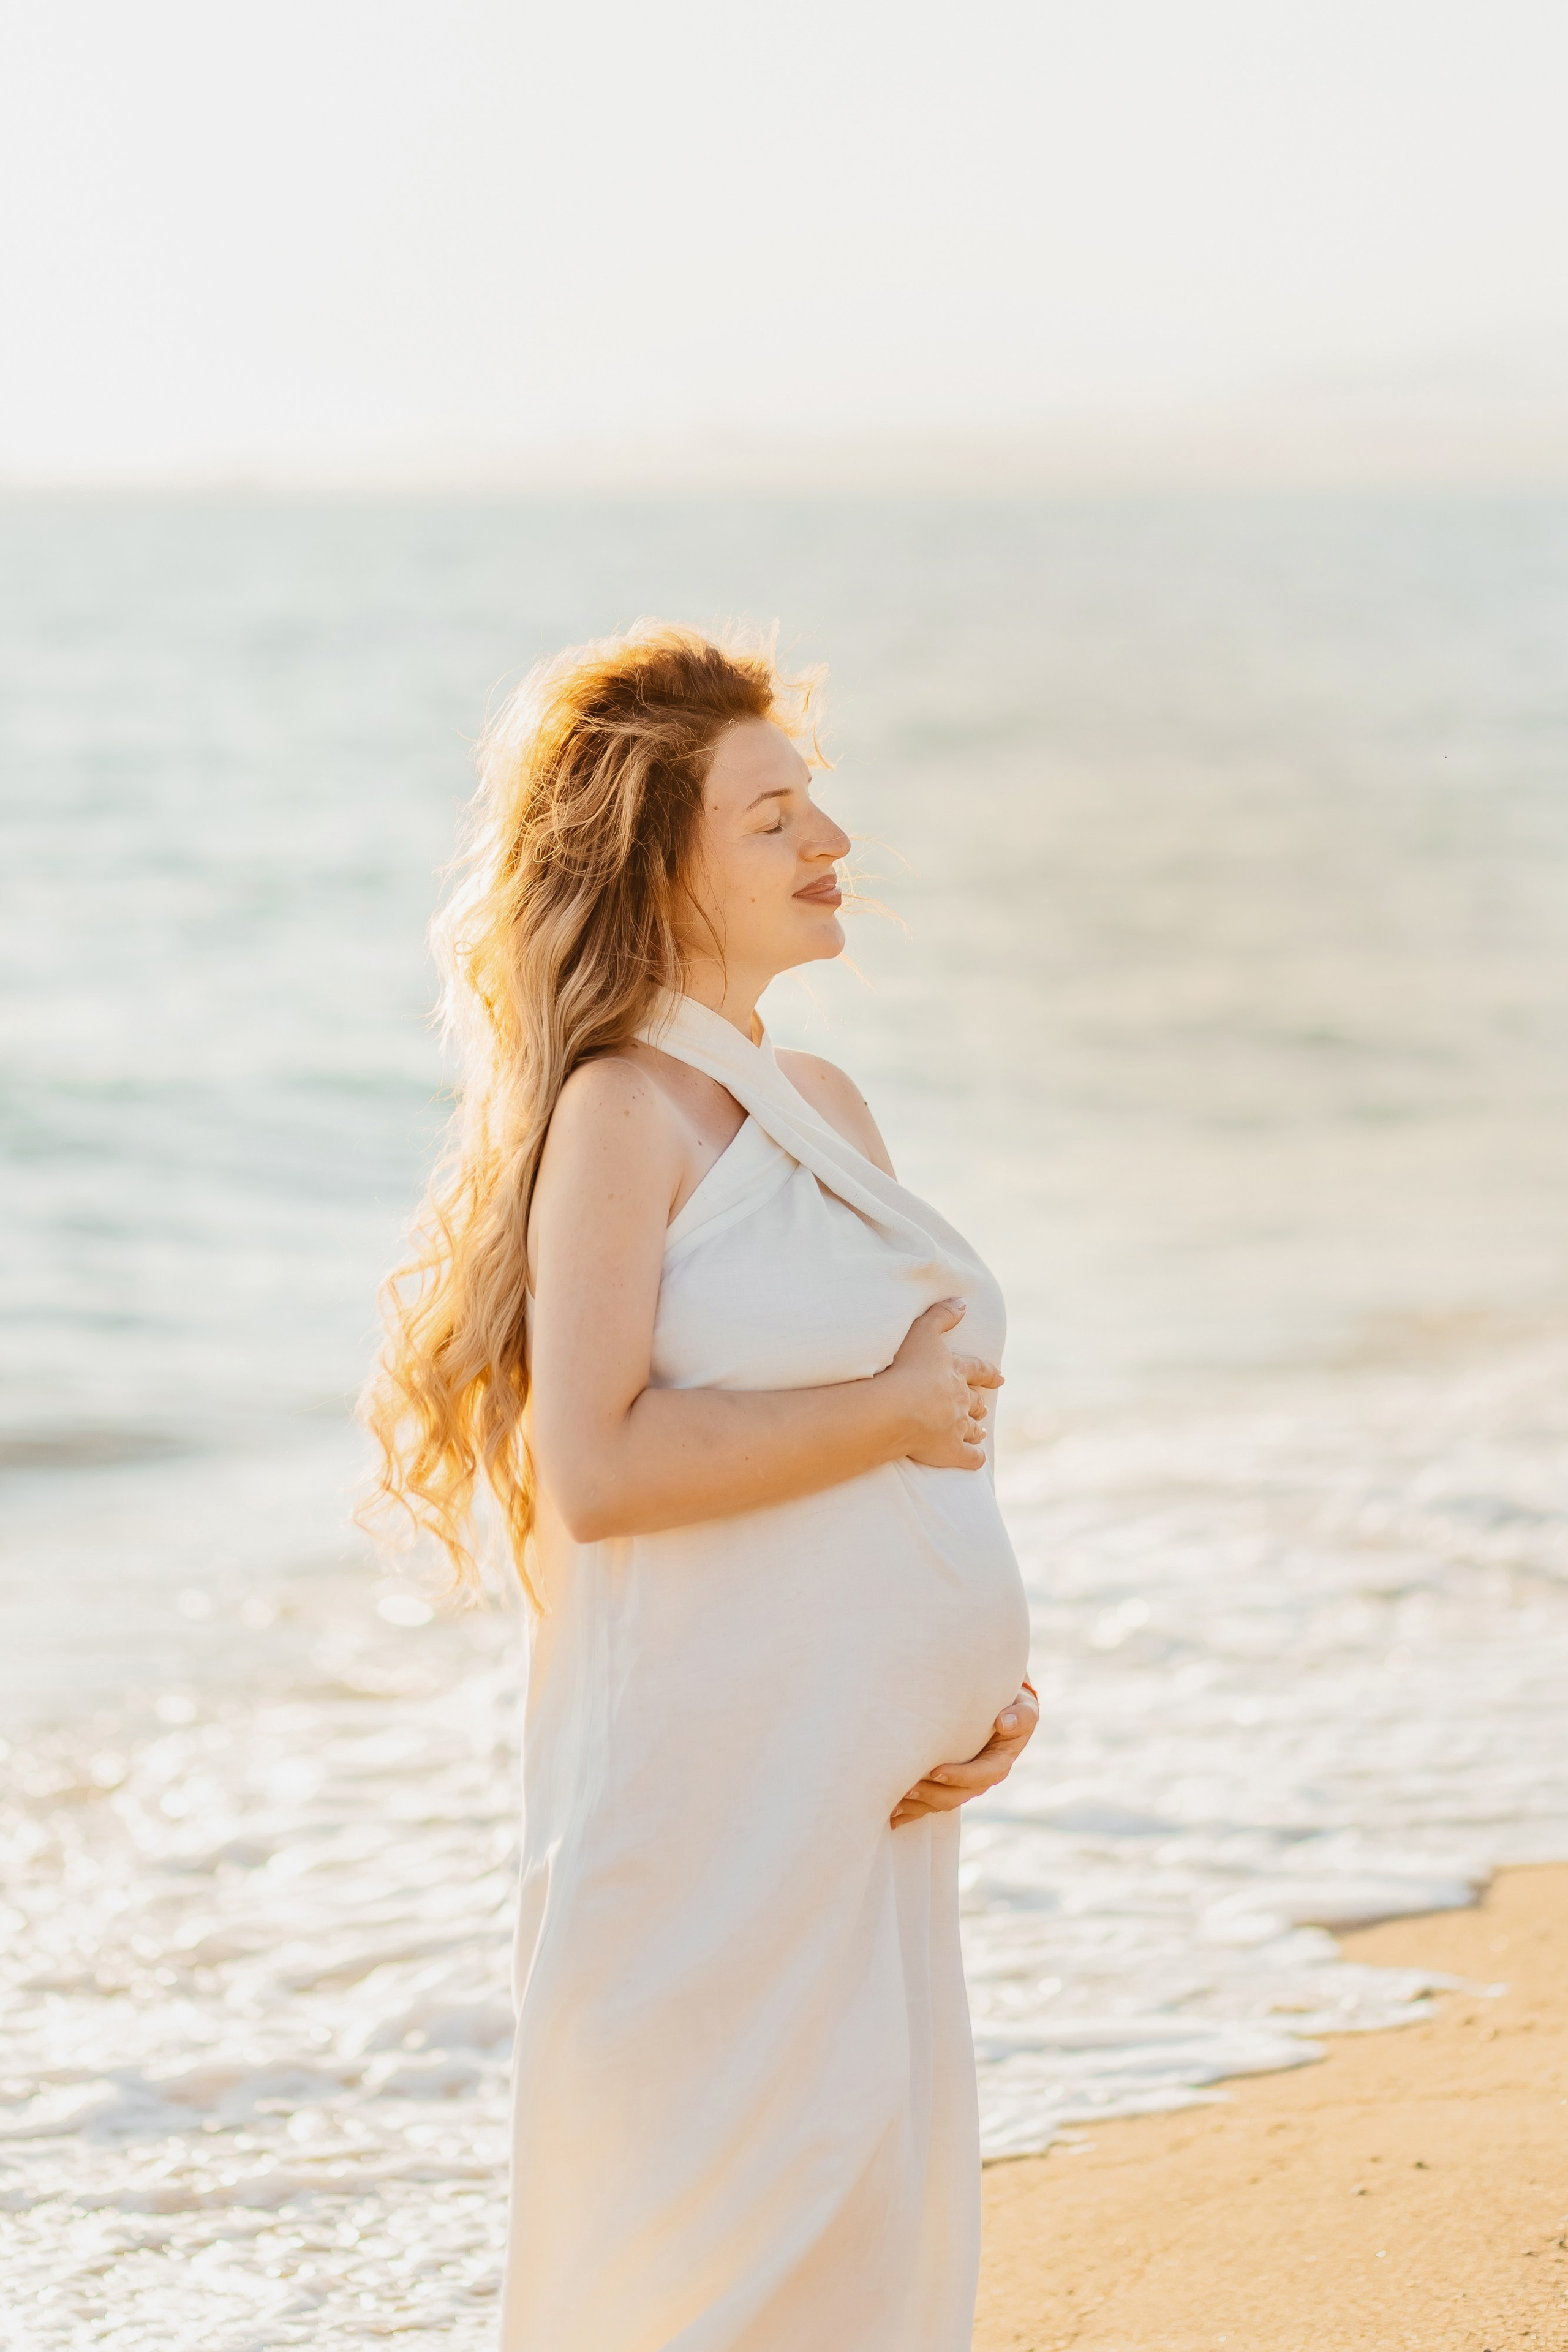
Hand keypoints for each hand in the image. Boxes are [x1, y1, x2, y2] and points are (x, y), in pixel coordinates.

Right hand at [881, 1299, 1002, 1470]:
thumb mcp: (923, 1332)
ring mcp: (957, 1427)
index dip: (988, 1373)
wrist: (898, 1407)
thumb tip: (963, 1302)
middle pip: (976, 1403)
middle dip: (980, 1404)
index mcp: (956, 1373)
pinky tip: (976, 1460)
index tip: (1000, 1378)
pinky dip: (974, 1459)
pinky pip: (969, 1458)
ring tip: (980, 1431)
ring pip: (974, 1429)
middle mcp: (961, 1400)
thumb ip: (942, 1315)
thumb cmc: (907, 1368)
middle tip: (984, 1407)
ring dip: (977, 1429)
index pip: (978, 1371)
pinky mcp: (950, 1451)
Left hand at [890, 1681, 1038, 1828]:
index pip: (980, 1775)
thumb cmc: (1013, 1709)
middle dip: (930, 1794)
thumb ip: (1020, 1716)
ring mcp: (963, 1785)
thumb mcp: (1024, 1710)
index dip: (959, 1776)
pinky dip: (912, 1811)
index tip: (935, 1771)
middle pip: (955, 1795)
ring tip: (894, 1803)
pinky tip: (892, 1816)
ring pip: (940, 1803)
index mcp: (998, 1764)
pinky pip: (930, 1803)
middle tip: (906, 1788)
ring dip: (917, 1805)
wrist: (1003, 1714)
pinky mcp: (948, 1785)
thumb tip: (1004, 1722)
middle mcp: (980, 1780)